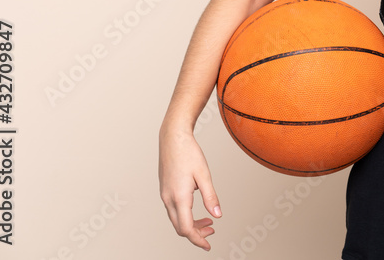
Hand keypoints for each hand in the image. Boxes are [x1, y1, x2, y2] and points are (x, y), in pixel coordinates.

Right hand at [159, 126, 221, 249]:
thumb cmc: (188, 153)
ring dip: (191, 224)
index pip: (186, 228)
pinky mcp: (165, 190)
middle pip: (180, 227)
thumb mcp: (204, 175)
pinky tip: (198, 208)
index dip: (198, 239)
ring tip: (209, 221)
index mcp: (179, 197)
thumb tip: (218, 214)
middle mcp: (168, 199)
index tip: (208, 245)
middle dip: (196, 233)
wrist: (172, 138)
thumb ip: (211, 196)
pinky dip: (186, 215)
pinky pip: (174, 209)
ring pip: (176, 219)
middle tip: (212, 231)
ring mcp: (165, 195)